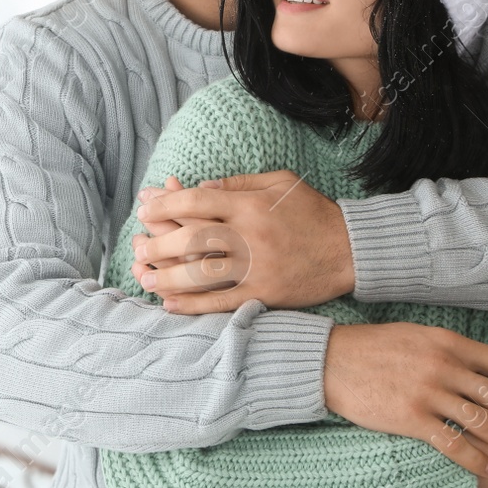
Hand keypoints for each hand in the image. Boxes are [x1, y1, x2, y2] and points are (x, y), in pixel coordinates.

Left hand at [129, 170, 352, 313]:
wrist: (351, 249)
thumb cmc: (313, 211)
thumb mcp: (279, 182)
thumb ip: (237, 182)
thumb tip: (199, 186)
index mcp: (251, 205)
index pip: (198, 201)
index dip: (166, 203)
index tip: (145, 206)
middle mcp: (250, 236)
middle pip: (193, 239)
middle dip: (159, 243)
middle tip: (137, 247)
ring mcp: (257, 267)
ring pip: (202, 274)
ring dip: (168, 276)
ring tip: (144, 277)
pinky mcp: (264, 293)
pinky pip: (222, 302)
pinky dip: (193, 305)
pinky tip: (169, 304)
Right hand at [323, 322, 487, 478]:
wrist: (330, 360)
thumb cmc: (374, 348)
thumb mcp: (417, 336)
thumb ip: (451, 349)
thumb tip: (486, 364)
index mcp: (448, 343)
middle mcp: (443, 365)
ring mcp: (427, 392)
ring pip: (484, 422)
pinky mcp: (410, 417)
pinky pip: (452, 443)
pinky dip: (475, 458)